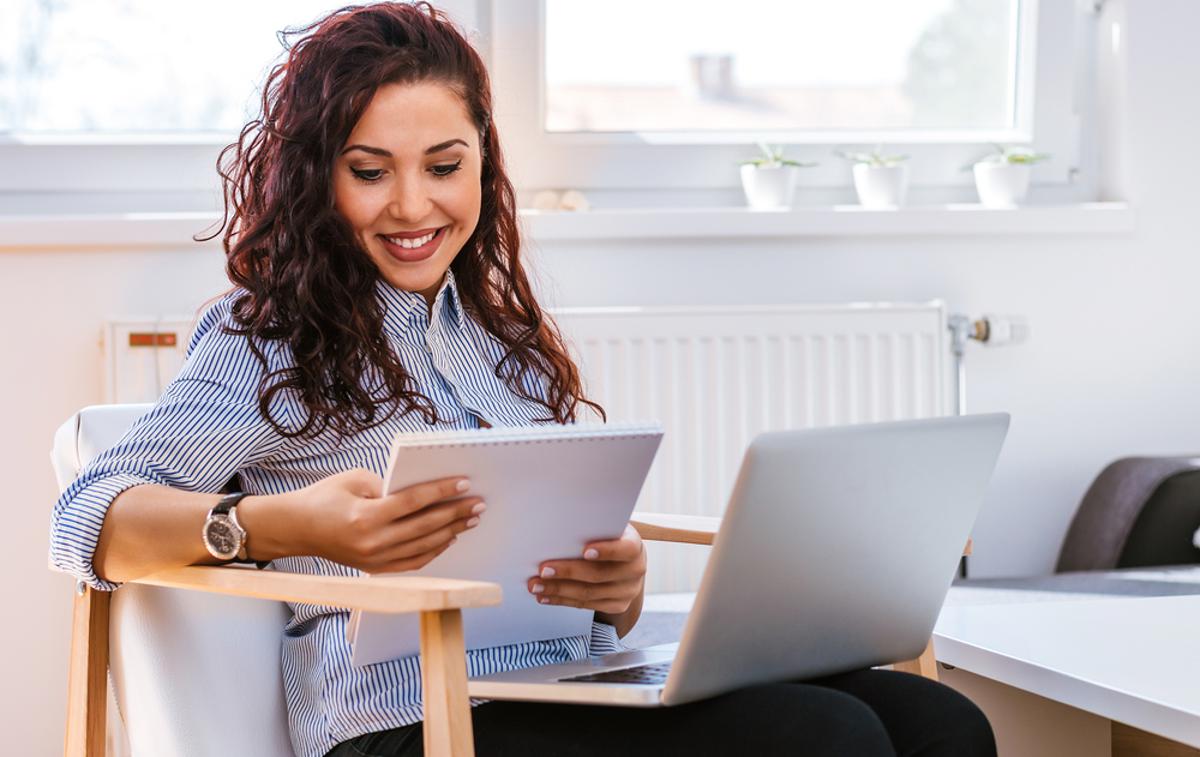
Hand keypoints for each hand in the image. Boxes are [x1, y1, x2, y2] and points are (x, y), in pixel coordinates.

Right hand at [284, 468, 483, 572]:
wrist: (295, 528)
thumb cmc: (323, 497)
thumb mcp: (354, 479)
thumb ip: (388, 485)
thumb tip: (421, 492)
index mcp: (366, 516)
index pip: (414, 502)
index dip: (441, 491)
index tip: (464, 482)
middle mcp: (373, 542)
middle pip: (425, 526)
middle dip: (455, 513)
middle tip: (478, 503)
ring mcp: (375, 560)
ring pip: (423, 547)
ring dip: (450, 532)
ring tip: (470, 519)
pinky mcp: (374, 569)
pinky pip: (413, 563)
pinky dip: (433, 551)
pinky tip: (448, 538)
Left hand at [527, 524, 645, 614]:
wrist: (627, 561)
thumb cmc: (610, 538)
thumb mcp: (607, 528)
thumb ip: (591, 529)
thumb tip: (559, 530)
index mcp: (634, 546)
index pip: (625, 549)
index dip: (606, 550)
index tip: (584, 550)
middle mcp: (634, 571)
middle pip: (599, 574)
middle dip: (567, 572)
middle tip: (544, 570)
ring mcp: (627, 591)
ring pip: (589, 593)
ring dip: (558, 590)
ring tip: (536, 585)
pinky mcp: (616, 605)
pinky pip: (586, 605)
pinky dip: (562, 600)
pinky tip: (546, 596)